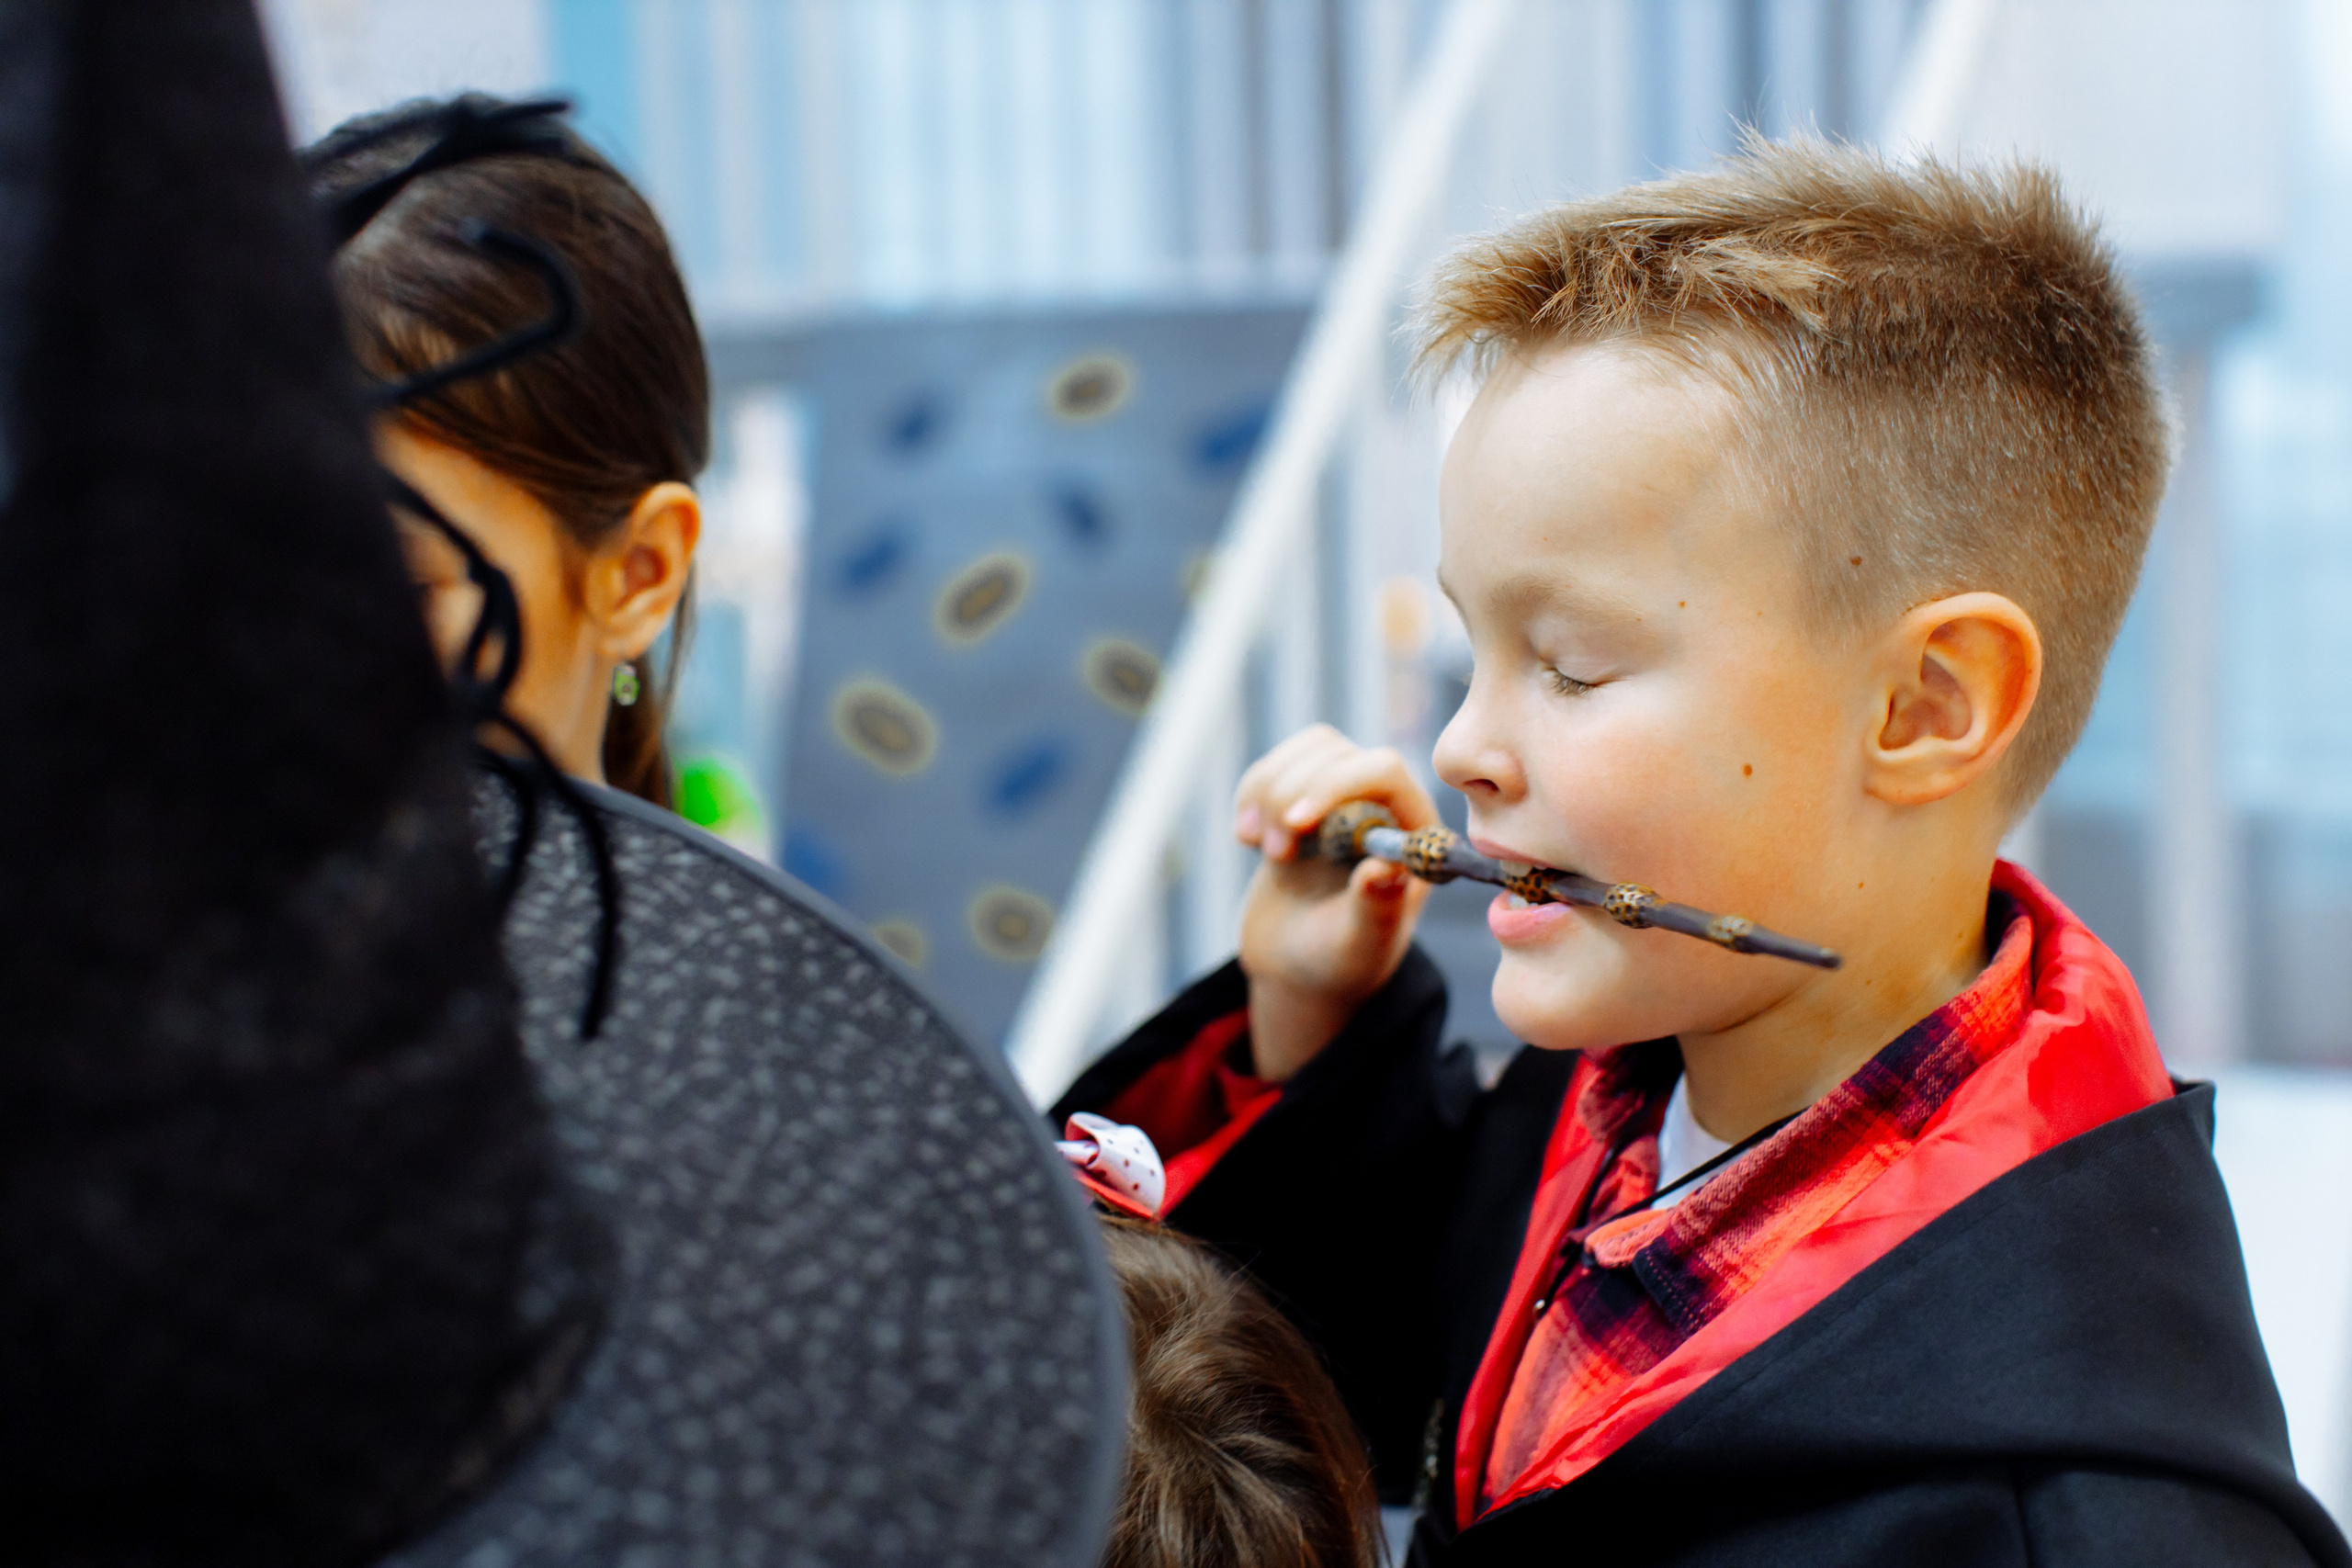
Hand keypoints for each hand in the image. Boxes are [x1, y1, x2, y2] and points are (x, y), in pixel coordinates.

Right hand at [1233, 725, 1438, 1080]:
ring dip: (1268, 793)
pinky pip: (1276, 765)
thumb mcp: (1360, 945)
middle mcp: (1386, 804)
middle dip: (1292, 796)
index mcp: (1416, 833)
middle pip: (1337, 753)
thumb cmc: (1341, 963)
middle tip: (1275, 855)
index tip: (1295, 823)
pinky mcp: (1304, 796)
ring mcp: (1344, 796)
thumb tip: (1388, 867)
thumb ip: (1377, 907)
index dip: (1337, 783)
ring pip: (1304, 751)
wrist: (1297, 966)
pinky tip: (1249, 838)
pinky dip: (1251, 795)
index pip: (1384, 769)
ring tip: (1264, 850)